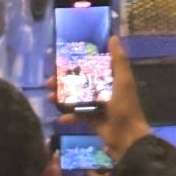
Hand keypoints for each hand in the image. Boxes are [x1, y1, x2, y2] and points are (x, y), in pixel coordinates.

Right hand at [54, 36, 150, 160]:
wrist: (127, 138)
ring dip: (62, 98)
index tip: (61, 62)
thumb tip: (113, 37)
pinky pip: (78, 117)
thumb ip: (119, 61)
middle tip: (48, 82)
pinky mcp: (93, 121)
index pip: (92, 67)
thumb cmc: (125, 107)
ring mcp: (97, 106)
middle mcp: (104, 90)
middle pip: (80, 82)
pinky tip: (60, 118)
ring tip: (49, 98)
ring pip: (76, 98)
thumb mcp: (123, 82)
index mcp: (112, 79)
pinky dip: (69, 117)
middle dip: (64, 82)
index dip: (77, 64)